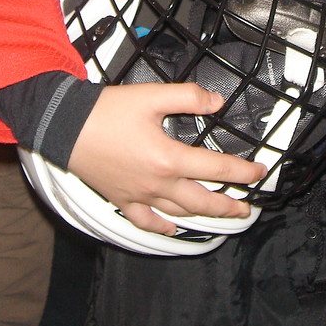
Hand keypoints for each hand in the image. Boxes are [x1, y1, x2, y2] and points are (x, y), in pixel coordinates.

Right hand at [68, 82, 265, 235]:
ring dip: (204, 216)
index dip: (243, 172)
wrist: (65, 127)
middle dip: (229, 205)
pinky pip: (145, 221)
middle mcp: (157, 183)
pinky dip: (162, 227)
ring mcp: (139, 195)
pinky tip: (173, 229)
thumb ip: (188, 97)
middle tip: (248, 208)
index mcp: (169, 158)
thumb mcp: (151, 96)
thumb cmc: (106, 111)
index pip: (217, 169)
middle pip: (203, 201)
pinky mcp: (121, 199)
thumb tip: (217, 103)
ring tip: (221, 217)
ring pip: (179, 213)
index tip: (259, 173)